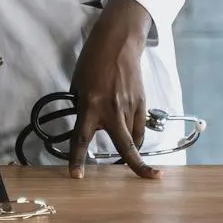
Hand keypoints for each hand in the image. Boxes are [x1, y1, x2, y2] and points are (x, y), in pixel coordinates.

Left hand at [66, 0, 157, 179]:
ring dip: (128, 145)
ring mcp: (130, 107)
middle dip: (136, 166)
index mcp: (90, 106)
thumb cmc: (93, 62)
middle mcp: (111, 110)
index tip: (76, 176)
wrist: (118, 45)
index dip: (77, 160)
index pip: (81, 138)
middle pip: (126, 146)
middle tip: (146, 177)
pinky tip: (132, 137)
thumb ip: (85, 108)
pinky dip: (136, 135)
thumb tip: (91, 125)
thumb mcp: (79, 86)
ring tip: (128, 149)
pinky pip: (139, 127)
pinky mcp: (142, 103)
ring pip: (132, 136)